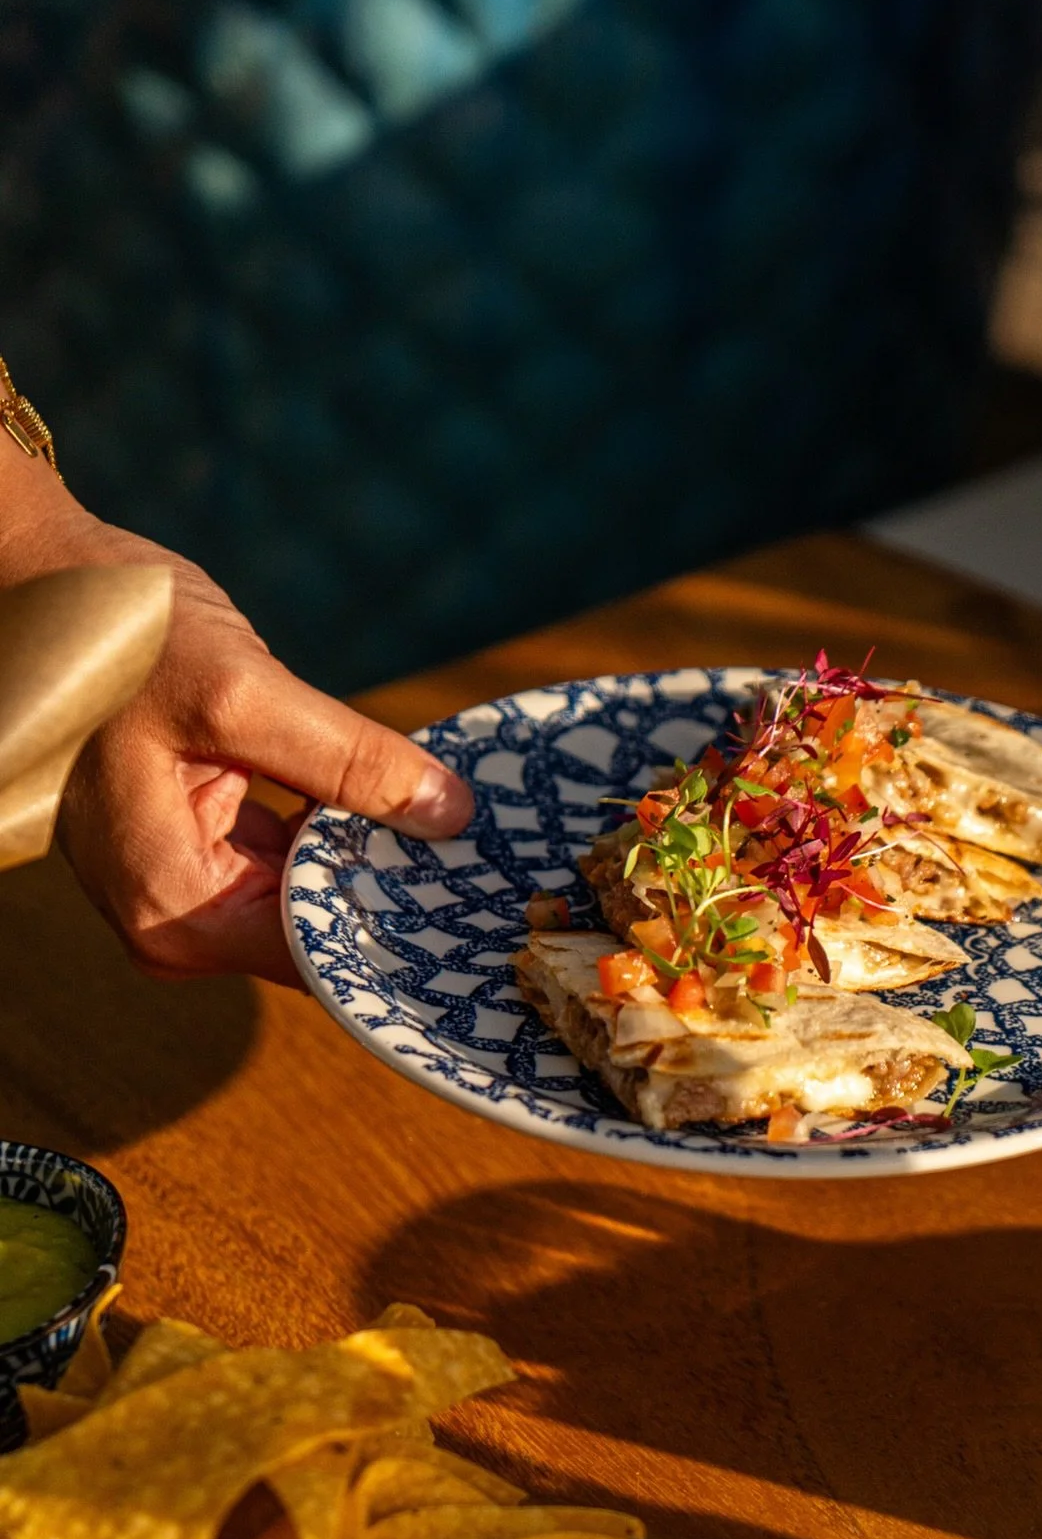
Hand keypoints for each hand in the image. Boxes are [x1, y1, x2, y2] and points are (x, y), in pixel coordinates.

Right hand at [1, 444, 472, 985]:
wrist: (48, 587)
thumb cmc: (121, 638)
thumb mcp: (245, 692)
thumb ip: (349, 761)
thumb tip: (449, 814)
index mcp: (172, 904)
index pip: (317, 951)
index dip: (404, 926)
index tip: (486, 903)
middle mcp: (173, 918)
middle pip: (318, 930)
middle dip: (400, 893)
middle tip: (497, 870)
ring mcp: (185, 885)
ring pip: (313, 895)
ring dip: (381, 861)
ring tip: (467, 835)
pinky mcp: (203, 847)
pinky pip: (295, 861)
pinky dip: (348, 833)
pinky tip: (411, 808)